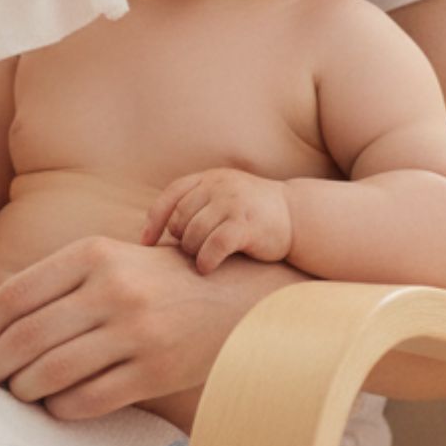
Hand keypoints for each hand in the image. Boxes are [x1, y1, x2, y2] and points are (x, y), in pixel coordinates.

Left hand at [0, 235, 284, 420]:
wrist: (233, 297)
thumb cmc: (153, 279)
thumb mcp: (102, 262)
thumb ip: (41, 282)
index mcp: (95, 254)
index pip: (17, 294)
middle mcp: (114, 289)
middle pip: (28, 336)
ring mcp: (137, 332)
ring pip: (52, 372)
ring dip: (22, 388)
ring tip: (15, 390)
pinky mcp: (156, 372)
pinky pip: (88, 399)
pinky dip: (59, 407)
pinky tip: (53, 403)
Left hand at [139, 169, 293, 270]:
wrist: (298, 216)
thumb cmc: (253, 214)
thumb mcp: (223, 197)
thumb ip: (196, 205)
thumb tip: (156, 233)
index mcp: (210, 178)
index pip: (171, 195)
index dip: (155, 220)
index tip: (147, 243)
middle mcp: (219, 186)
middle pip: (180, 218)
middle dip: (180, 239)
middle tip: (191, 252)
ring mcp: (233, 204)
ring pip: (194, 233)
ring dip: (192, 251)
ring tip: (201, 259)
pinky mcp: (246, 225)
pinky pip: (214, 245)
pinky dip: (206, 260)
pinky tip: (207, 267)